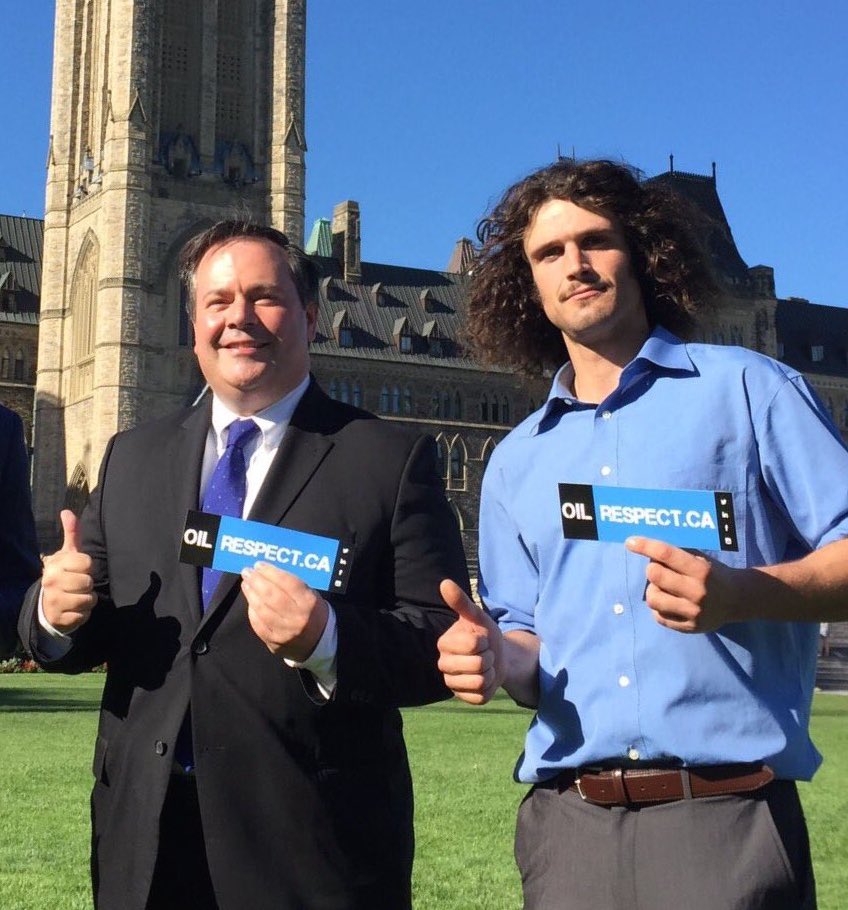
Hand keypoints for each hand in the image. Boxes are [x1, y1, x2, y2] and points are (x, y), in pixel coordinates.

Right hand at [41, 510, 96, 633]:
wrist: (46, 604)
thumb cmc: (63, 574)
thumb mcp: (67, 554)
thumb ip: (72, 533)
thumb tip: (67, 511)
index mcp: (55, 565)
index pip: (86, 562)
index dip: (87, 567)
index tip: (79, 569)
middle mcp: (52, 582)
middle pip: (88, 582)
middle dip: (88, 585)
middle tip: (79, 585)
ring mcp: (54, 602)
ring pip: (89, 600)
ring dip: (88, 600)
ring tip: (77, 596)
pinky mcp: (60, 619)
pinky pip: (84, 616)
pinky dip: (84, 614)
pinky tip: (74, 609)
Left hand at [241, 562, 328, 661]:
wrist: (318, 642)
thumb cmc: (313, 612)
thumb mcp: (311, 594)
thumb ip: (292, 584)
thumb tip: (267, 571)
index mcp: (309, 602)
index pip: (288, 582)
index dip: (270, 572)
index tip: (259, 565)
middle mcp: (297, 617)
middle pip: (272, 596)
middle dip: (256, 581)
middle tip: (247, 572)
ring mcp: (285, 632)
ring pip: (262, 610)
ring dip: (251, 595)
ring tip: (246, 584)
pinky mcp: (274, 642)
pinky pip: (258, 625)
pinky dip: (252, 612)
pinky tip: (250, 602)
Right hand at [437, 579, 503, 703]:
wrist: (497, 655)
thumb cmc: (484, 633)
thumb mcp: (477, 616)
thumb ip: (461, 602)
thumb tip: (445, 582)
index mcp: (443, 644)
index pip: (472, 645)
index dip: (484, 641)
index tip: (481, 639)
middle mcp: (443, 665)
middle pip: (477, 665)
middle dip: (488, 657)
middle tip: (485, 653)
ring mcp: (452, 683)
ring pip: (480, 681)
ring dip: (490, 672)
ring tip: (485, 666)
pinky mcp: (464, 698)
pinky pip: (481, 696)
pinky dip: (489, 687)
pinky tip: (485, 679)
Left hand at [625, 536, 742, 631]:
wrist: (736, 600)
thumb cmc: (713, 573)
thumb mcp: (700, 559)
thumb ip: (676, 554)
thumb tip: (646, 548)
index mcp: (701, 570)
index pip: (667, 554)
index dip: (645, 546)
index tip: (630, 542)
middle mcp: (697, 592)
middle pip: (655, 576)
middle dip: (652, 569)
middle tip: (659, 569)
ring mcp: (693, 612)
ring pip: (653, 598)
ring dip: (654, 590)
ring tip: (665, 588)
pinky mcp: (688, 627)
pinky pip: (658, 616)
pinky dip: (659, 607)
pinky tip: (670, 601)